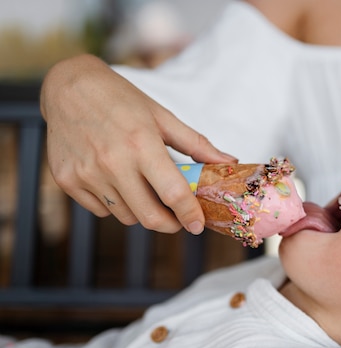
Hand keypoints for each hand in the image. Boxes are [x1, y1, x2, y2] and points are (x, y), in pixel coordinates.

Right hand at [40, 54, 236, 233]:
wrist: (68, 87)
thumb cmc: (121, 100)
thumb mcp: (162, 117)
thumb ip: (197, 145)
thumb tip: (229, 162)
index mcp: (142, 144)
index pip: (173, 194)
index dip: (190, 215)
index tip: (198, 225)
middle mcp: (112, 162)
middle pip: (150, 217)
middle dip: (171, 224)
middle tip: (178, 218)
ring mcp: (87, 173)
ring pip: (126, 217)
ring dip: (142, 212)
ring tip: (144, 189)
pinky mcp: (67, 180)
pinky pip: (101, 211)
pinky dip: (115, 205)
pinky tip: (117, 183)